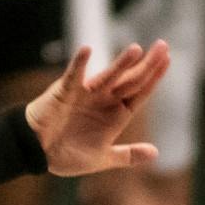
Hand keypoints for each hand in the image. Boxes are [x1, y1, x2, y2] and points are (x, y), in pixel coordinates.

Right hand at [25, 42, 170, 175]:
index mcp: (116, 115)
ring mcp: (85, 94)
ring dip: (121, 63)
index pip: (140, 93)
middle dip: (147, 65)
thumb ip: (128, 155)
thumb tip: (156, 153)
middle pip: (130, 80)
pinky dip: (79, 64)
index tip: (168, 59)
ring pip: (107, 76)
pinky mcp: (65, 91)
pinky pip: (73, 76)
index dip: (154, 78)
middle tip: (163, 45)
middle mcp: (104, 100)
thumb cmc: (66, 154)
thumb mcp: (102, 158)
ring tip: (136, 49)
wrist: (36, 152)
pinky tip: (87, 50)